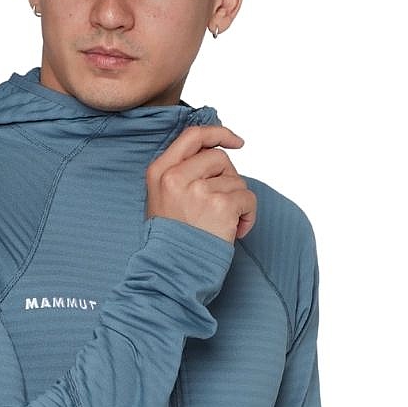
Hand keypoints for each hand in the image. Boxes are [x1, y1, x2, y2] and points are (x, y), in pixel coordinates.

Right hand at [145, 124, 256, 243]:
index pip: (193, 136)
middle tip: (224, 203)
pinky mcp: (220, 205)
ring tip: (224, 225)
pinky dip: (248, 215)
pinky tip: (236, 231)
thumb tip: (216, 152)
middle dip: (229, 179)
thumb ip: (181, 174)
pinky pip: (248, 198)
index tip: (236, 141)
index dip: (218, 133)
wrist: (171, 273)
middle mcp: (176, 177)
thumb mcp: (161, 200)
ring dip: (237, 202)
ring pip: (236, 180)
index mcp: (159, 172)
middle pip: (219, 158)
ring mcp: (199, 190)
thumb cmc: (170, 242)